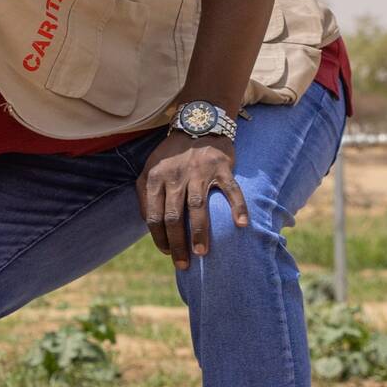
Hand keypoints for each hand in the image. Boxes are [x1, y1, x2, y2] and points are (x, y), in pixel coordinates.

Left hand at [138, 130, 244, 270]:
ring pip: (198, 207)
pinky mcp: (221, 167)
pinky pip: (230, 190)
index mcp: (155, 177)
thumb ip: (145, 193)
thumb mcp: (151, 168)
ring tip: (202, 253)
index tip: (167, 252)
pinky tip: (240, 225)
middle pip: (174, 216)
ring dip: (200, 233)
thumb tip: (148, 223)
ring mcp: (199, 171)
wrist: (198, 123)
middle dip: (177, 243)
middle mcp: (175, 175)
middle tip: (184, 264)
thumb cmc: (172, 154)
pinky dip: (237, 207)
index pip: (154, 215)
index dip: (159, 237)